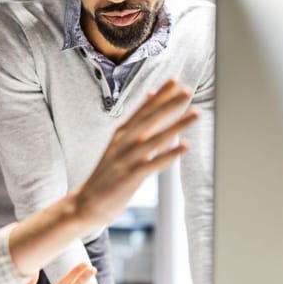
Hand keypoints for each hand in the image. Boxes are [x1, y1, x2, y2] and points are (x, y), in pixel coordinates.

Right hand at [74, 79, 197, 226]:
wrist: (87, 203)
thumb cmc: (108, 174)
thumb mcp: (118, 144)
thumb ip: (135, 125)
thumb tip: (149, 100)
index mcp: (121, 134)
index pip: (142, 110)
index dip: (159, 95)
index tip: (175, 80)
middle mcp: (123, 143)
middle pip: (149, 119)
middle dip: (169, 104)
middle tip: (187, 90)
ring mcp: (126, 160)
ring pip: (156, 139)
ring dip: (177, 125)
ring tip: (195, 113)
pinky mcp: (130, 178)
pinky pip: (153, 164)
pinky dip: (169, 155)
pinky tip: (185, 146)